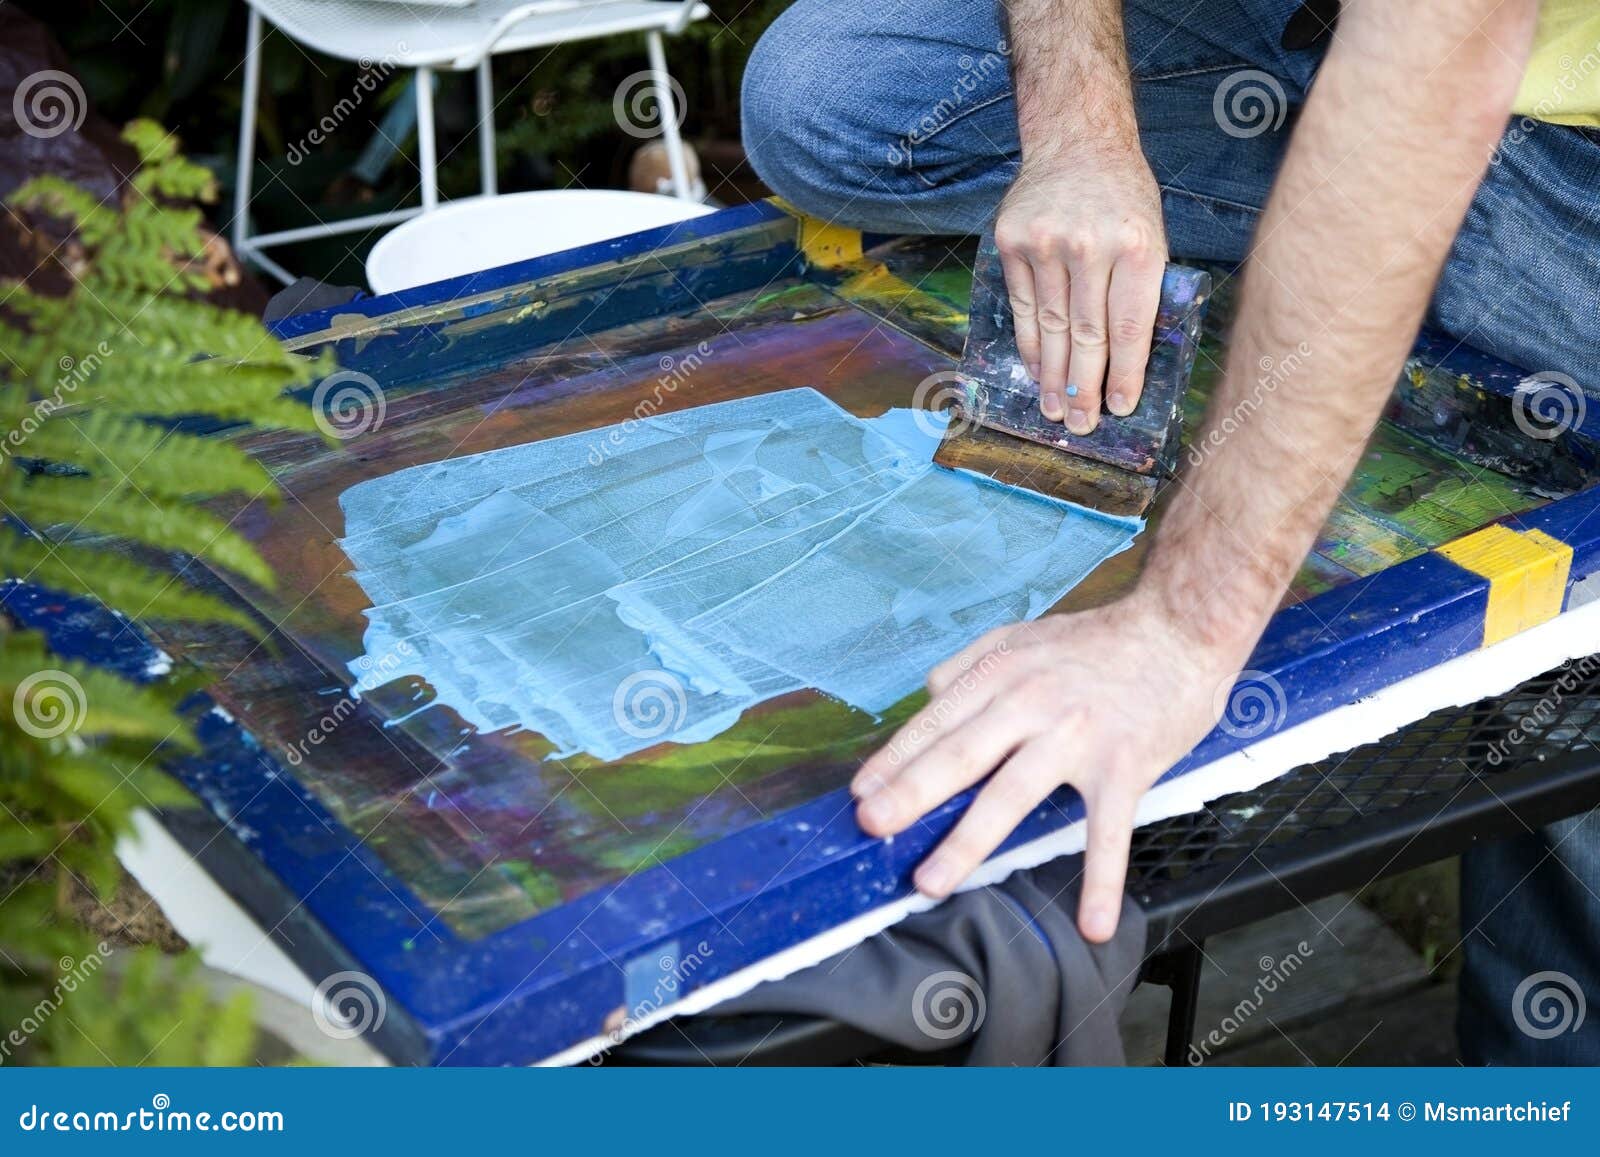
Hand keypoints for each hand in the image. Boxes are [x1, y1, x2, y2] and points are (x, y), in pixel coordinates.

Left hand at [851, 592, 1233, 941]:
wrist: (1181, 628)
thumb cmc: (1100, 640)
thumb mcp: (1021, 635)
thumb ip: (970, 663)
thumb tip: (928, 698)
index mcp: (1000, 673)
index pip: (935, 721)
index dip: (894, 760)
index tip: (860, 794)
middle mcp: (1030, 703)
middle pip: (959, 755)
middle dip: (909, 794)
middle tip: (870, 828)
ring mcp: (1076, 737)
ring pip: (1011, 795)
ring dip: (967, 843)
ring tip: (931, 882)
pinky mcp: (1124, 766)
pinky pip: (1107, 830)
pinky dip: (1101, 878)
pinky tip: (1091, 922)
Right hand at [993, 147, 1166, 434]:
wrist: (1076, 142)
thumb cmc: (1124, 197)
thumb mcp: (1153, 234)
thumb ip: (1142, 291)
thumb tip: (1127, 364)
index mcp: (1137, 245)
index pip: (1128, 326)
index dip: (1123, 374)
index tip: (1119, 408)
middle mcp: (1090, 246)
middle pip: (1087, 334)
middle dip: (1085, 387)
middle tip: (1083, 424)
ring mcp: (1046, 244)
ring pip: (1049, 326)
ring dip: (1053, 375)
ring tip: (1056, 410)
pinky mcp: (1012, 243)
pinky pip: (1021, 306)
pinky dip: (1028, 344)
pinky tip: (1036, 370)